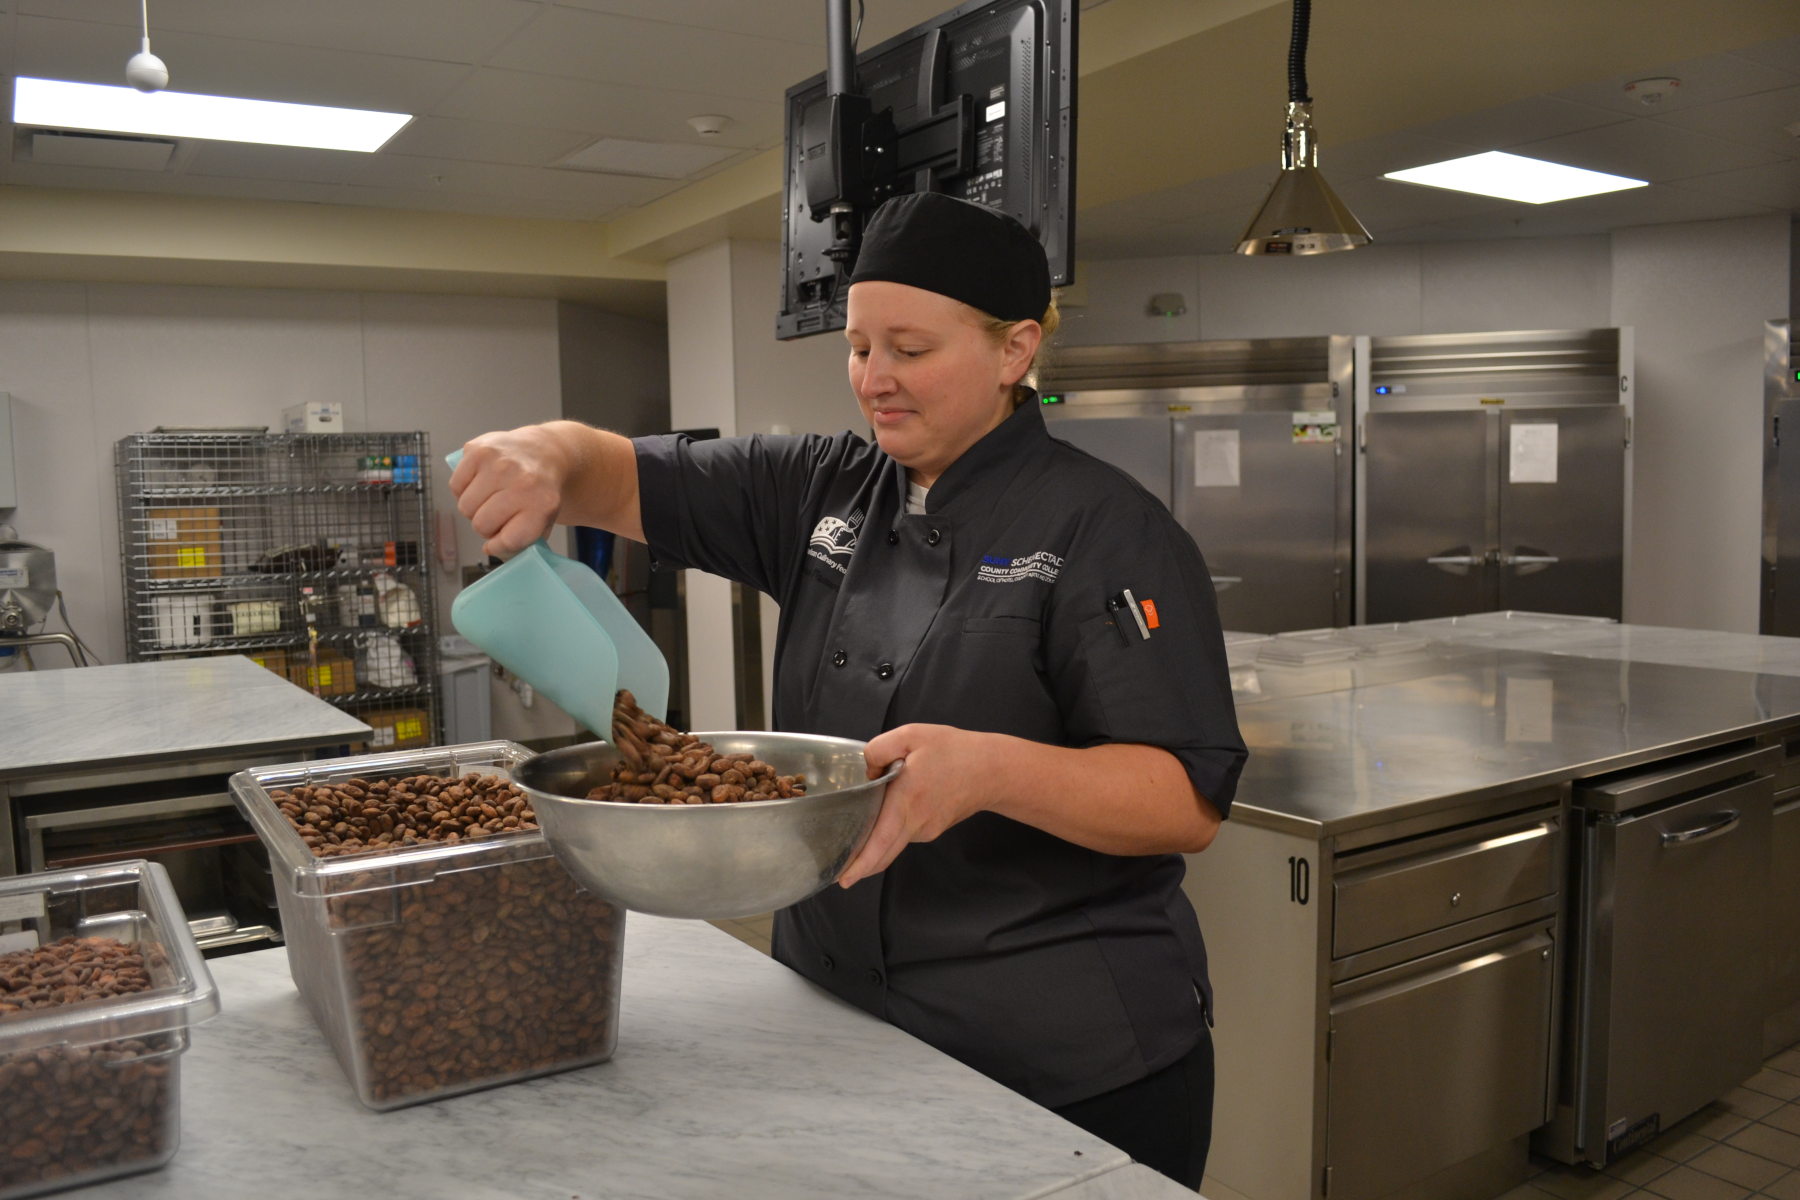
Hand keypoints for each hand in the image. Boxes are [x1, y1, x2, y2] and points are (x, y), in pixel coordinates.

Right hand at [448, 426, 577, 557]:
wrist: (543, 451)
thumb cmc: (540, 491)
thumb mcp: (545, 520)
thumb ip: (522, 542)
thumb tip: (491, 550)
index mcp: (543, 504)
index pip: (510, 540)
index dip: (499, 547)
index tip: (498, 543)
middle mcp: (521, 482)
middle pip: (481, 525)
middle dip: (486, 526)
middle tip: (498, 515)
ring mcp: (498, 464)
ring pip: (465, 507)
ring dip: (474, 508)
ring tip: (490, 498)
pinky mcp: (478, 450)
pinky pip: (455, 486)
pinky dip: (463, 490)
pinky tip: (480, 483)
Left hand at [837, 724, 996, 888]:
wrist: (991, 770)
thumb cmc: (953, 751)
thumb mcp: (910, 736)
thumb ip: (878, 750)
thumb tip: (867, 772)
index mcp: (907, 799)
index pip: (880, 840)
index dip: (861, 862)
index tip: (844, 879)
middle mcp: (916, 821)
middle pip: (884, 853)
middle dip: (861, 866)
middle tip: (843, 874)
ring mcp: (927, 830)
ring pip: (893, 842)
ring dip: (877, 841)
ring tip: (867, 824)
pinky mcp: (933, 830)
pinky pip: (906, 833)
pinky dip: (893, 829)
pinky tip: (893, 812)